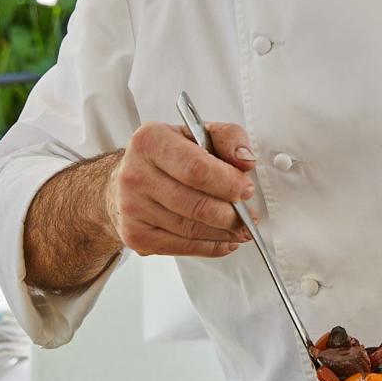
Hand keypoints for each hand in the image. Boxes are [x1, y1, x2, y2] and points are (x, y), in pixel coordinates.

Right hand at [106, 121, 256, 257]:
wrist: (131, 176)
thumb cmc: (171, 154)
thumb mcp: (200, 133)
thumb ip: (229, 138)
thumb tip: (246, 161)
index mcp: (151, 141)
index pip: (197, 169)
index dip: (228, 183)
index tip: (247, 189)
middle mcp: (136, 174)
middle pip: (196, 205)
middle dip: (231, 215)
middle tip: (249, 216)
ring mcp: (132, 207)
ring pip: (191, 229)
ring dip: (224, 233)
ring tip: (241, 229)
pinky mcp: (135, 235)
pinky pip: (181, 247)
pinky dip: (210, 247)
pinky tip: (224, 240)